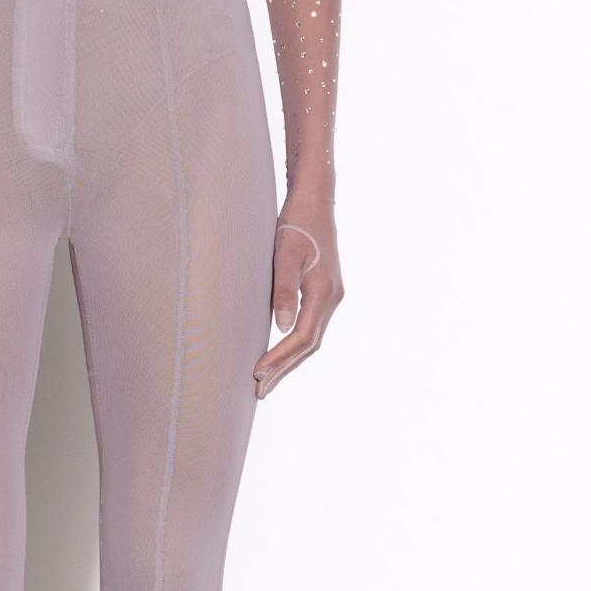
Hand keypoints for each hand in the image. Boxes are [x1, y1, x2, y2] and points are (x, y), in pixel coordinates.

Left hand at [254, 205, 342, 398]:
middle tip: (258, 390)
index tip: (258, 372)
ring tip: (266, 380)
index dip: (280, 358)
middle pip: (309, 345)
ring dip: (289, 361)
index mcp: (324, 292)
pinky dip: (294, 345)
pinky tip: (279, 353)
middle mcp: (332, 298)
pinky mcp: (323, 291)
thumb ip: (283, 290)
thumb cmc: (296, 223)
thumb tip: (282, 327)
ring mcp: (330, 296)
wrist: (314, 200)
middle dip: (284, 369)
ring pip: (311, 339)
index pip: (303, 337)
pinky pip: (310, 327)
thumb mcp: (284, 254)